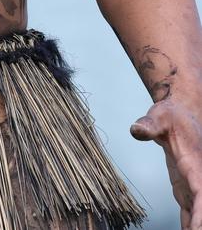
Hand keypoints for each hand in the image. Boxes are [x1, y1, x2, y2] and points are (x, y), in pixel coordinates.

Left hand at [131, 97, 201, 228]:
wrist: (181, 113)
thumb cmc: (172, 115)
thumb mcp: (160, 117)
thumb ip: (149, 125)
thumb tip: (136, 129)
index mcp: (195, 166)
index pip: (201, 193)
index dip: (201, 213)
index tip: (197, 229)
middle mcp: (198, 181)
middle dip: (199, 224)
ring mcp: (193, 189)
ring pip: (198, 215)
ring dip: (195, 227)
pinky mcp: (186, 192)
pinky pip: (191, 215)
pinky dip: (190, 226)